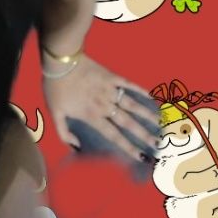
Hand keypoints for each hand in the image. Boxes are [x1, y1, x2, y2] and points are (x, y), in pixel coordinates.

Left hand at [42, 54, 159, 161]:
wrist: (59, 61)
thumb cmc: (55, 87)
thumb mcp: (54, 113)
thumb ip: (64, 133)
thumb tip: (76, 147)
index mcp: (92, 116)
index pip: (114, 135)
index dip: (128, 147)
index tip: (141, 156)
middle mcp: (104, 105)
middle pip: (128, 123)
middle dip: (144, 135)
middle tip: (159, 144)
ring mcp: (109, 90)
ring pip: (132, 105)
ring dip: (147, 115)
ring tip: (162, 124)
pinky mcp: (110, 76)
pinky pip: (128, 84)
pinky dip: (140, 90)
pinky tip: (152, 97)